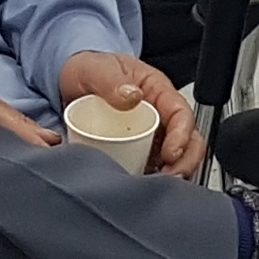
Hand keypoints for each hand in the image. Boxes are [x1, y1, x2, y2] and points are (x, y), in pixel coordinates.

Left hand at [59, 48, 208, 179]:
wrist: (69, 84)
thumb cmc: (89, 71)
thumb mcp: (95, 69)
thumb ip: (111, 80)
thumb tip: (132, 97)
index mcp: (157, 90)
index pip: (182, 113)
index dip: (183, 136)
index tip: (171, 154)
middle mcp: (159, 115)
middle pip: (188, 141)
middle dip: (184, 163)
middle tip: (168, 178)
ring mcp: (150, 135)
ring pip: (175, 159)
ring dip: (170, 176)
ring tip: (152, 188)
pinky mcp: (137, 152)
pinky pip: (152, 169)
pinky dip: (151, 183)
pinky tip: (138, 189)